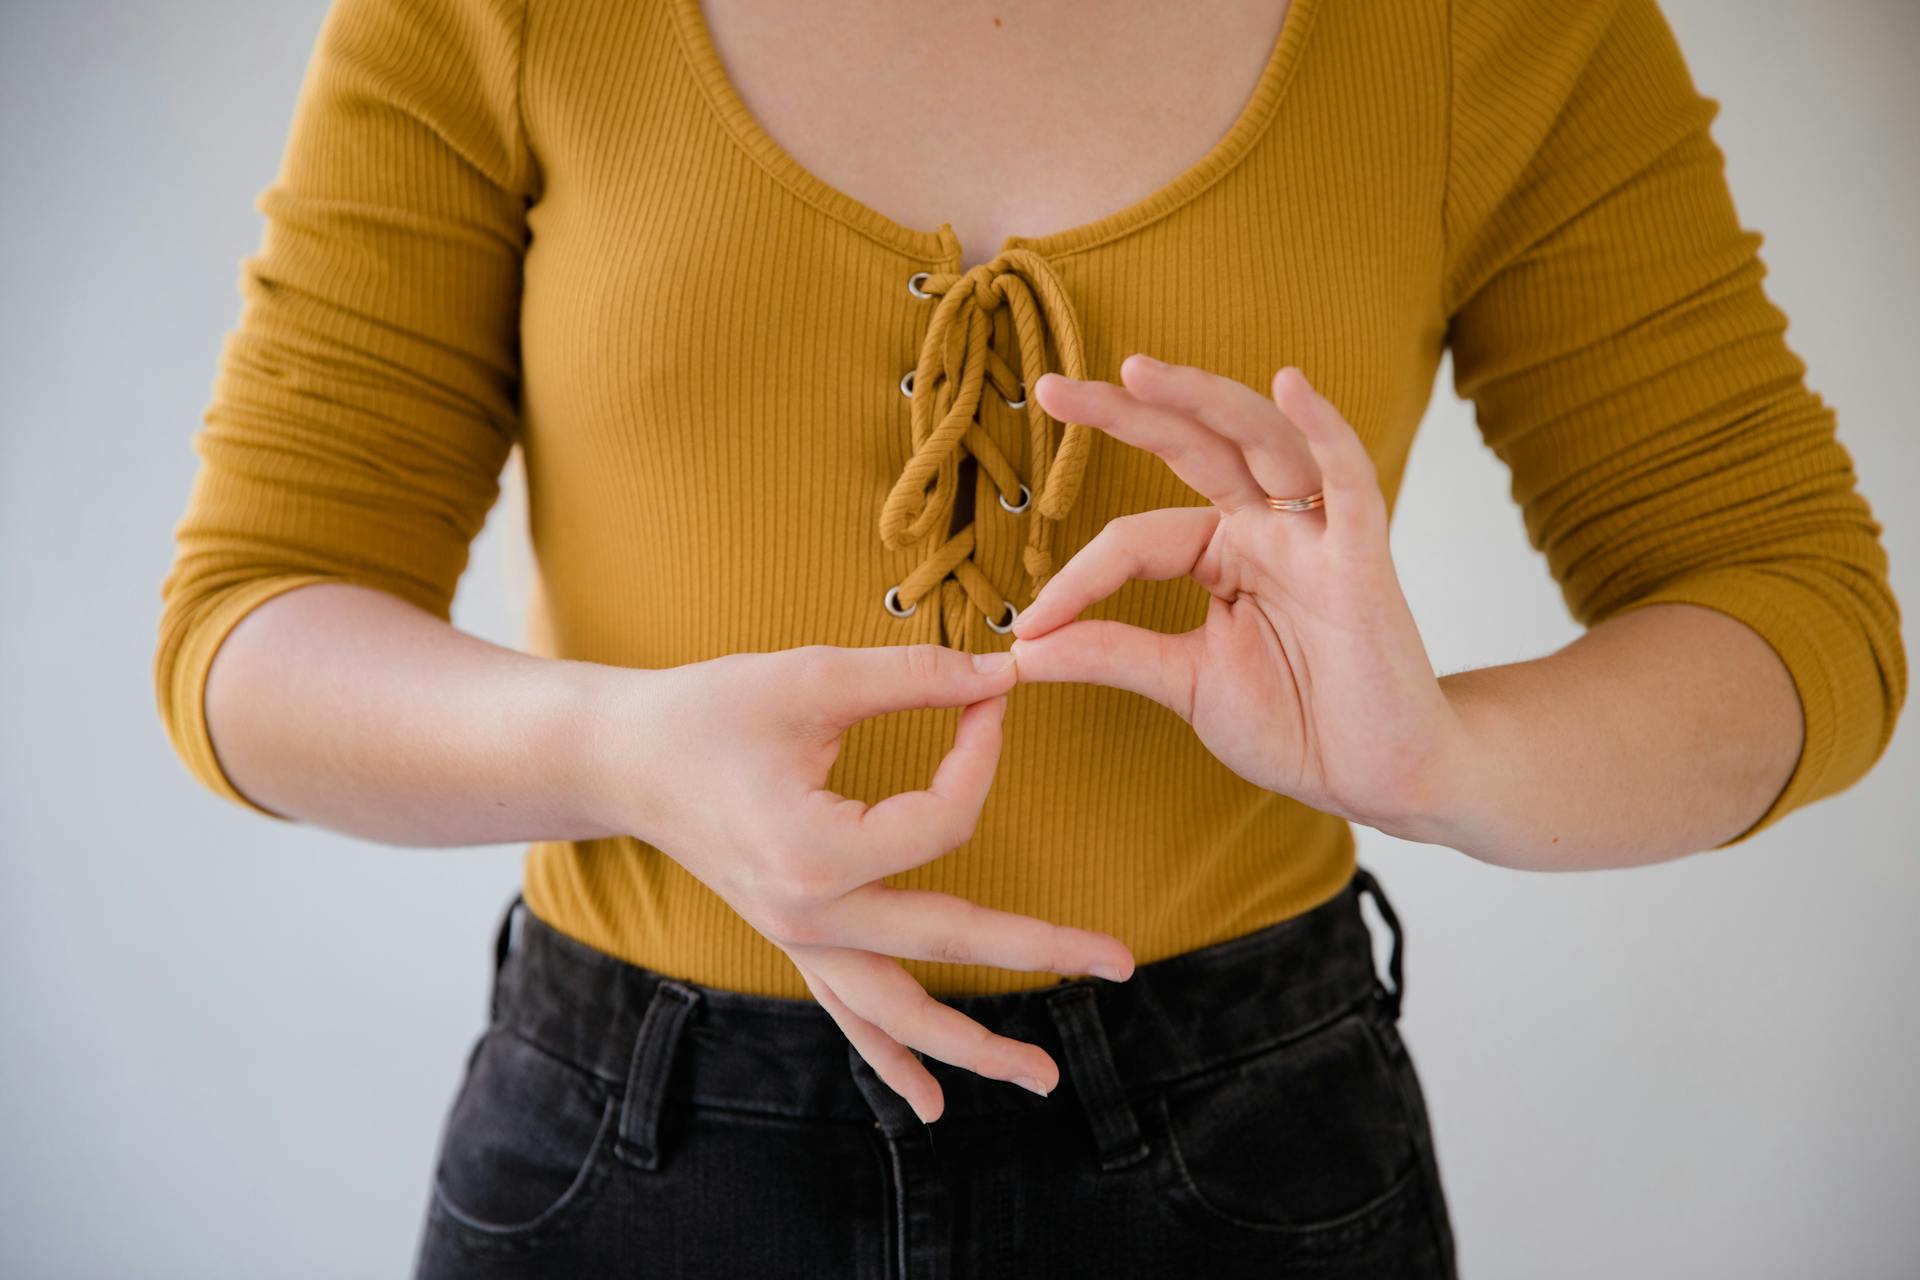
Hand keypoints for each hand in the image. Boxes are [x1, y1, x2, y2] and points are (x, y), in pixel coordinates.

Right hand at [582, 644, 1136, 1122]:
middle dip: (1041, 950)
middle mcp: (810, 916)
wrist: (624, 758)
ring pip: (899, 1013)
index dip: (981, 752)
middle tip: (1121, 962)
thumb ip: (914, 679)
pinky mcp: (795, 942)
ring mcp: (800, 941)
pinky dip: (893, 1061)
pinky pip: (851, 1016)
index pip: (943, 820)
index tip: (992, 697)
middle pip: (949, 940)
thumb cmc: (709, 711)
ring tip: (1044, 1078)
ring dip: (974, 1045)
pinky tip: (933, 1107)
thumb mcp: (812, 679)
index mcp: (816, 853)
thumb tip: (1004, 678)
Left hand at [1009, 356, 1464, 834]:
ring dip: (1203, 401)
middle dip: (1125, 412)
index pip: (1135, 540)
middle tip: (1053, 387)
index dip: (1077, 579)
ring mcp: (1316, 538)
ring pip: (1260, 442)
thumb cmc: (1296, 725)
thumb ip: (1109, 654)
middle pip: (1193, 448)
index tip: (1028, 628)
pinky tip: (1291, 386)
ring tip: (1138, 372)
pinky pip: (1350, 481)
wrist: (1377, 776)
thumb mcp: (1182, 683)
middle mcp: (1267, 530)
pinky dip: (1324, 428)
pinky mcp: (1364, 561)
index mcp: (1222, 555)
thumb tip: (1020, 647)